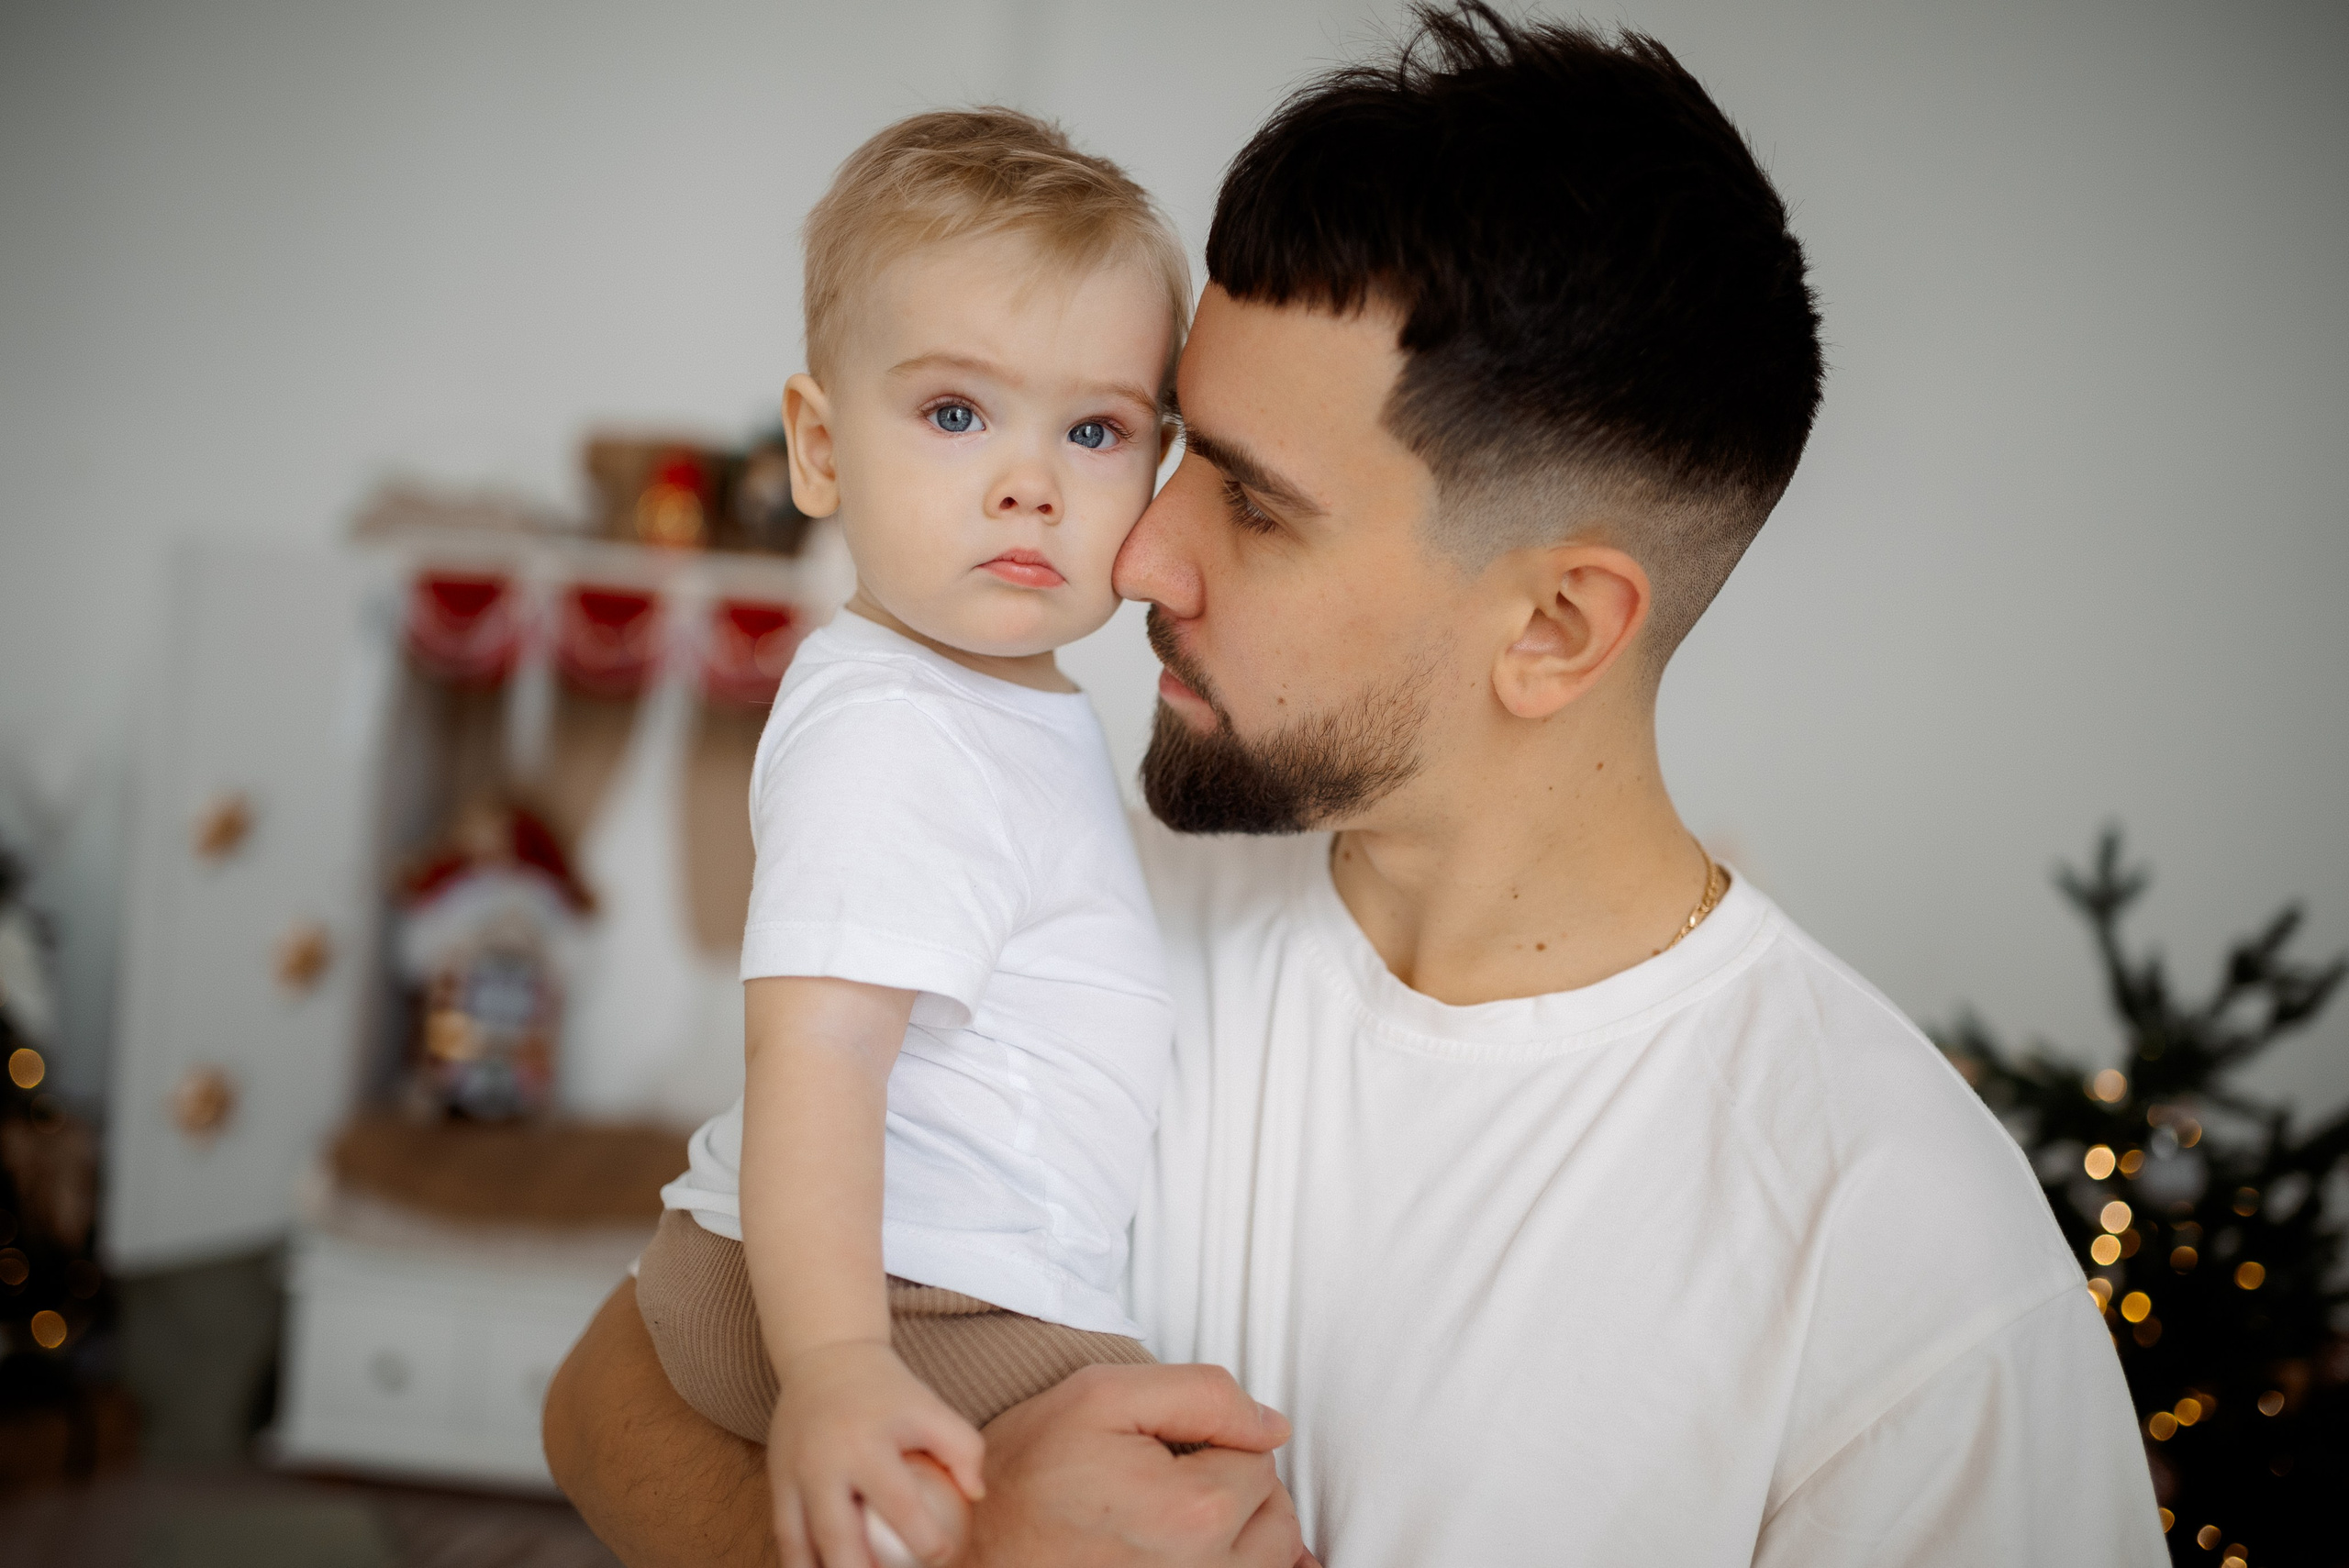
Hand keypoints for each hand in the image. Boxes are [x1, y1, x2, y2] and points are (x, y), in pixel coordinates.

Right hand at [768, 1339, 985, 1567]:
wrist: (824, 1356)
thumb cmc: (887, 1393)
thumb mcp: (930, 1407)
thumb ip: (963, 1447)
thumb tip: (975, 1496)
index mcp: (867, 1443)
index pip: (900, 1506)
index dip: (926, 1542)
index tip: (942, 1557)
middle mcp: (823, 1463)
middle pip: (839, 1538)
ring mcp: (793, 1476)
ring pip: (801, 1546)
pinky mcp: (776, 1483)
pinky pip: (785, 1537)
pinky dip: (801, 1564)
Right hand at [960, 1362, 1303, 1566]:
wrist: (973, 1551)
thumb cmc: (1026, 1477)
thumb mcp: (1103, 1397)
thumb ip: (1203, 1394)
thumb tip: (1272, 1424)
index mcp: (1194, 1511)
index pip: (1260, 1458)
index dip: (1217, 1439)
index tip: (1166, 1449)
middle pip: (1275, 1515)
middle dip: (1236, 1486)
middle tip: (1173, 1481)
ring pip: (1272, 1562)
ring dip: (1243, 1535)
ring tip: (1179, 1519)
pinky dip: (1240, 1567)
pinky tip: (1207, 1554)